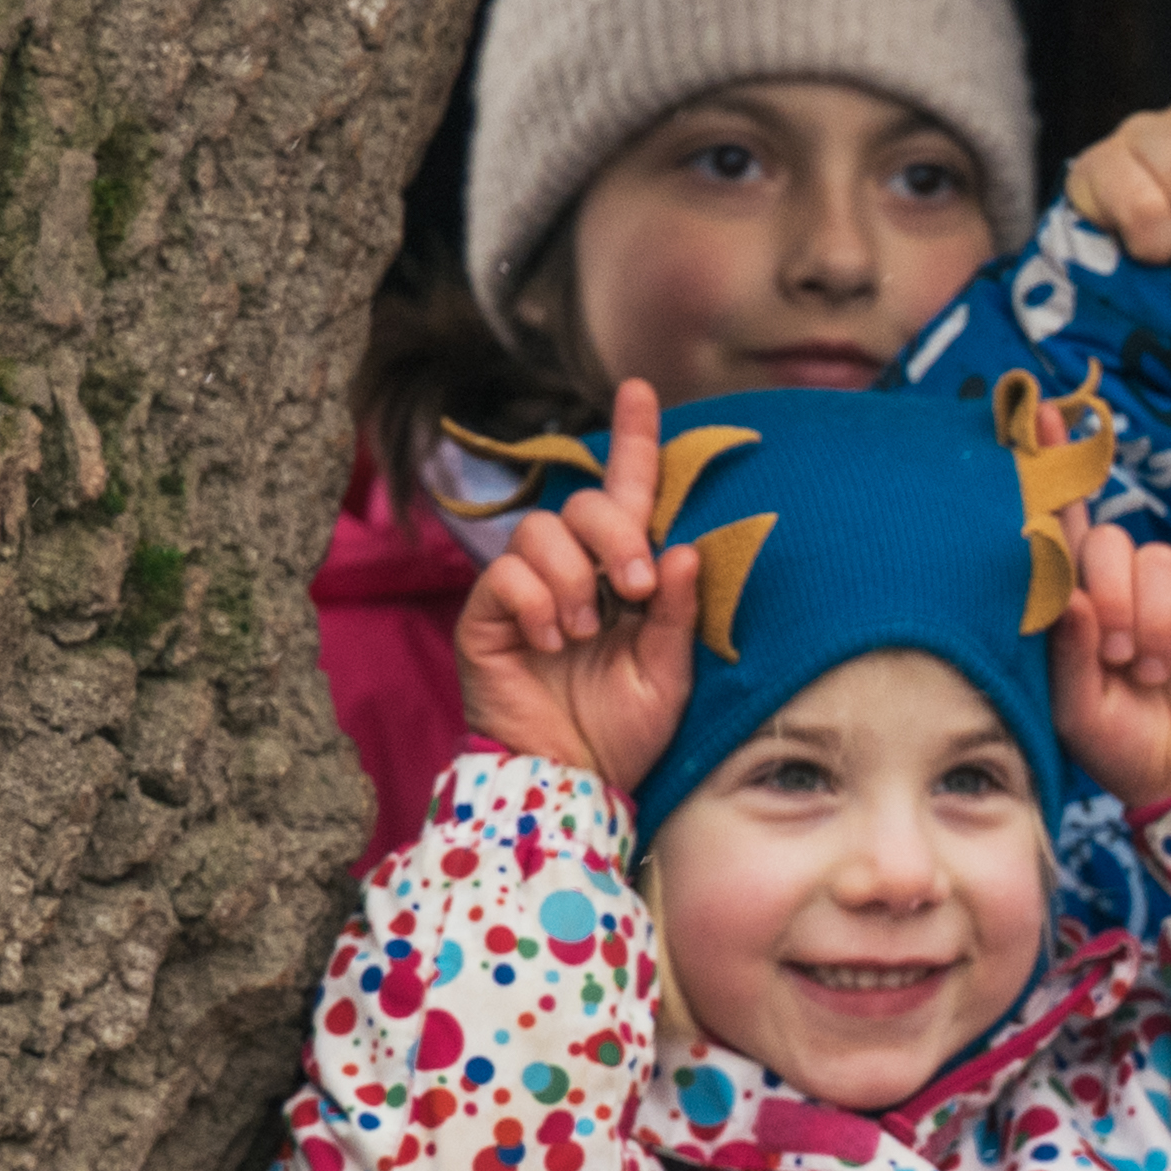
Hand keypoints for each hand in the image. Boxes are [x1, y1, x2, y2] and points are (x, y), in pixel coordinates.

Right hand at [447, 383, 704, 796]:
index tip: (641, 389)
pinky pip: (504, 576)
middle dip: (616, 533)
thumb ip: (677, 611)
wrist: (573, 781)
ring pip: (542, 531)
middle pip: (586, 503)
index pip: (628, 493)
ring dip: (572, 576)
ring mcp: (525, 591)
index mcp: (624, 576)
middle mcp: (574, 573)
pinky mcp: (487, 616)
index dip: (633, 440)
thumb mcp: (670, 671)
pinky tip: (550, 640)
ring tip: (585, 629)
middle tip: (635, 588)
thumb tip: (683, 549)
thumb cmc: (624, 730)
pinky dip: (535, 601)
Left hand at [1053, 523, 1170, 821]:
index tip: (1043, 446)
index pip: (1061, 540)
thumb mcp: (1078, 711)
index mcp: (1079, 609)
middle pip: (1109, 541)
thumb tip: (1071, 597)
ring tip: (1155, 672)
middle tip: (1117, 654)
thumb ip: (1068, 653)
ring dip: (1154, 621)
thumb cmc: (1122, 746)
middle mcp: (1124, 590)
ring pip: (1158, 559)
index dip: (1055, 498)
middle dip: (1112, 595)